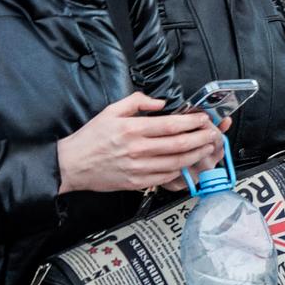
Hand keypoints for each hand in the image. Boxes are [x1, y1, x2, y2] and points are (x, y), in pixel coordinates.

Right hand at [56, 92, 227, 193]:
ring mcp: (138, 168)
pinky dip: (180, 170)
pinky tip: (187, 163)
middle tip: (212, 134)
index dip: (192, 122)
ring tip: (206, 148)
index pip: (170, 125)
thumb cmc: (91, 138)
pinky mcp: (137, 182)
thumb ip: (137, 102)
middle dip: (200, 139)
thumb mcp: (111, 111)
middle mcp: (137, 149)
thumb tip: (160, 102)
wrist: (72, 165)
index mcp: (132, 129)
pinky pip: (165, 177)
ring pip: (176, 162)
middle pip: (178, 145)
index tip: (203, 119)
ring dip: (196, 155)